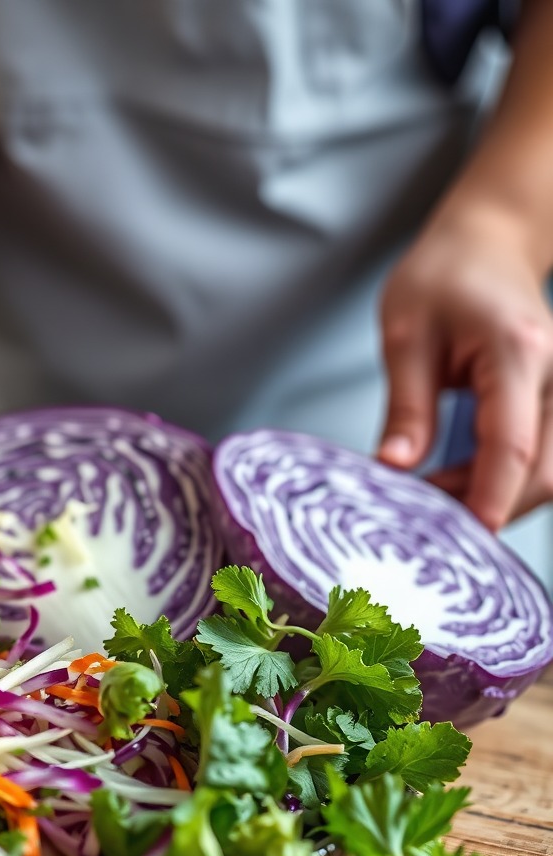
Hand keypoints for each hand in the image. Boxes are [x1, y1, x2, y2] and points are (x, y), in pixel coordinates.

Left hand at [377, 203, 552, 529]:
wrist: (484, 245)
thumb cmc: (441, 278)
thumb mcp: (404, 337)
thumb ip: (406, 406)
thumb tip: (395, 467)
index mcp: (517, 351)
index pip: (512, 442)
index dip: (489, 494)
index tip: (466, 533)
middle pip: (547, 469)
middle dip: (491, 505)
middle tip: (427, 520)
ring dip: (499, 496)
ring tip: (435, 499)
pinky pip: (546, 455)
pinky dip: (507, 480)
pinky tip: (459, 484)